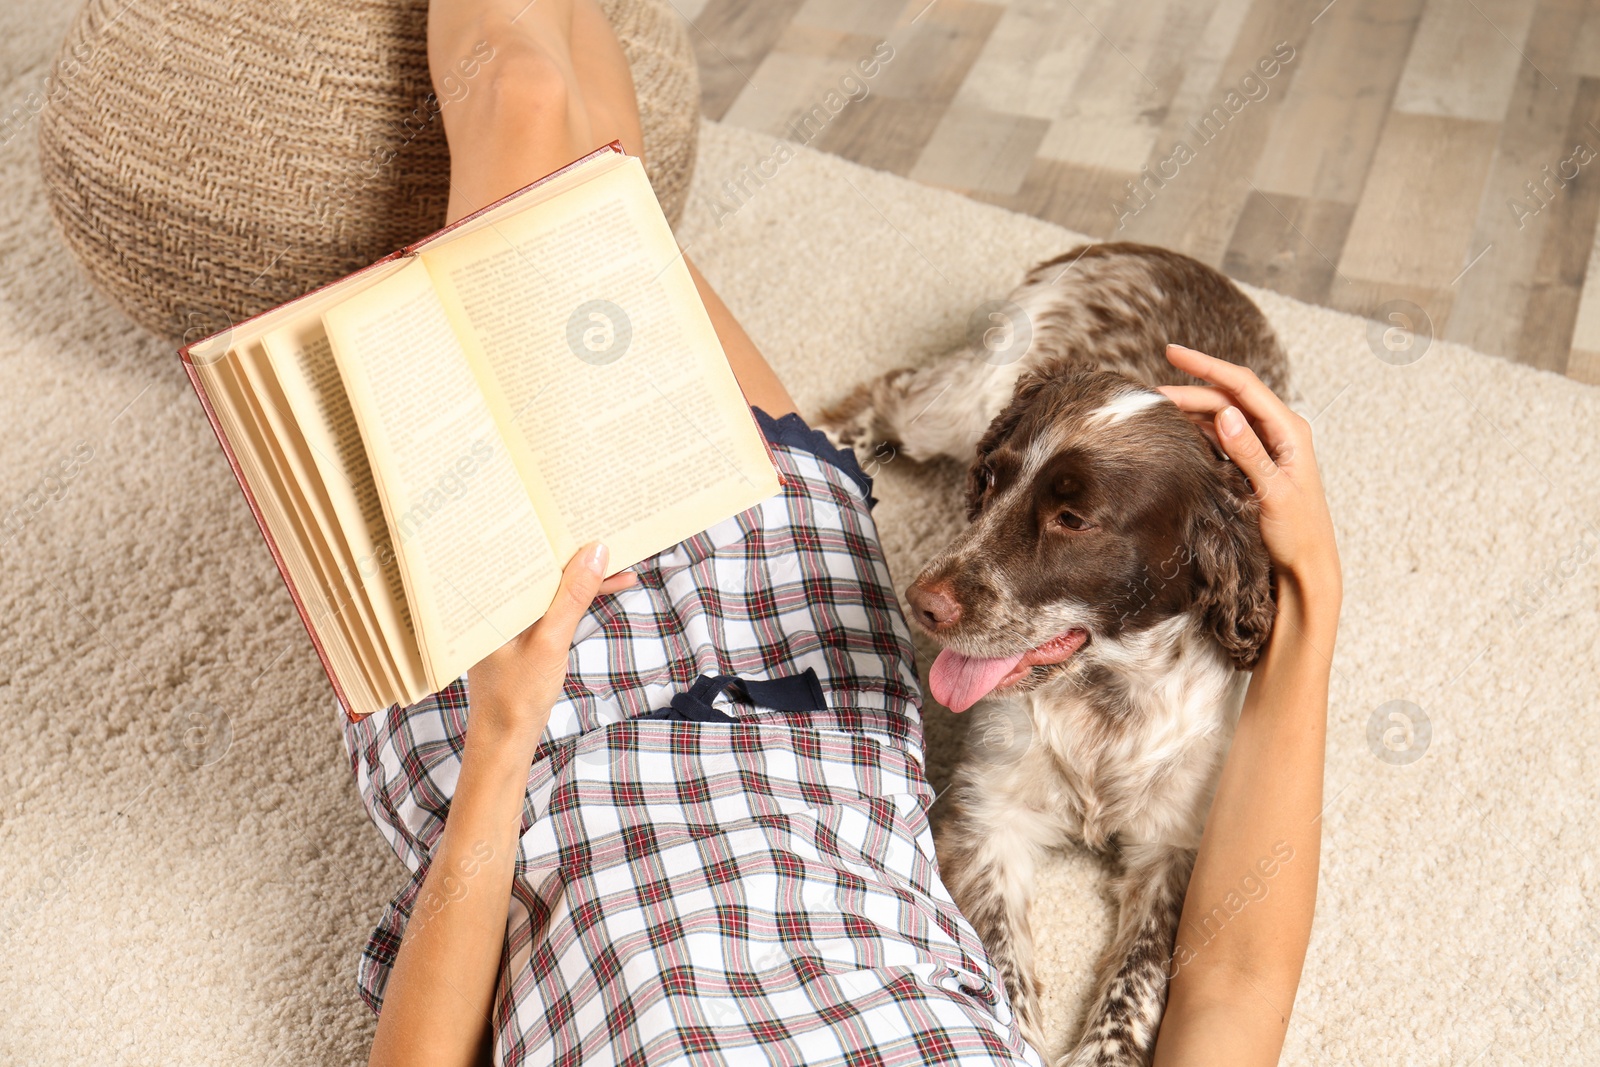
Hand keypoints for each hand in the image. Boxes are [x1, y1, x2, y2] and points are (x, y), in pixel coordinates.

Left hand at [465, 542, 636, 756]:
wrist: (506, 740)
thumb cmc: (516, 696)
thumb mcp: (550, 642)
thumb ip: (572, 597)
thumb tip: (596, 552)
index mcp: (490, 598)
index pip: (522, 553)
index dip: (554, 534)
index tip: (585, 520)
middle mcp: (499, 601)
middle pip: (541, 565)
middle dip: (575, 551)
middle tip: (609, 530)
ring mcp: (515, 615)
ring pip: (554, 584)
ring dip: (587, 575)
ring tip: (624, 560)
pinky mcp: (530, 629)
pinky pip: (559, 603)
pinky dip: (583, 597)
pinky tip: (614, 586)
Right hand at [1157, 345, 1340, 607]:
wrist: (1306, 566)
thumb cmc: (1298, 533)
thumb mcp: (1273, 492)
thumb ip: (1249, 453)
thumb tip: (1225, 414)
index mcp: (1289, 430)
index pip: (1242, 385)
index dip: (1206, 366)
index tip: (1173, 353)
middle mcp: (1278, 431)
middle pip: (1227, 397)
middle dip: (1190, 391)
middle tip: (1150, 396)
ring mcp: (1264, 446)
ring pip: (1221, 415)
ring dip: (1191, 410)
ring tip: (1157, 410)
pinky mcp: (1251, 463)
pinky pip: (1221, 437)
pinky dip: (1197, 430)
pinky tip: (1175, 430)